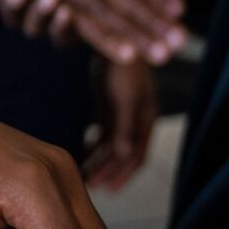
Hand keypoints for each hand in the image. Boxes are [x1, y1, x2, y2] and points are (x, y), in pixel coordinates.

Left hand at [82, 59, 156, 191]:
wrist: (114, 39)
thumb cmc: (123, 66)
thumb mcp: (125, 96)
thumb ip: (125, 126)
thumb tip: (126, 156)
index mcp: (146, 120)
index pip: (137, 156)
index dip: (123, 174)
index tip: (107, 190)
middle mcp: (137, 120)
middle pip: (123, 154)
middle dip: (107, 171)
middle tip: (87, 187)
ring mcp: (124, 114)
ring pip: (112, 146)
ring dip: (99, 161)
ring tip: (82, 177)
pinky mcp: (110, 107)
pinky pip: (104, 134)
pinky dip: (95, 146)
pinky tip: (82, 154)